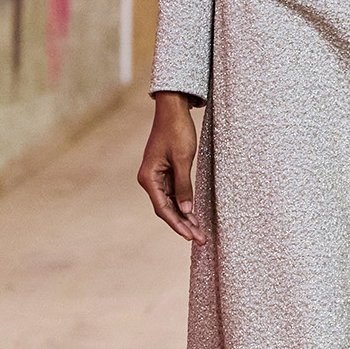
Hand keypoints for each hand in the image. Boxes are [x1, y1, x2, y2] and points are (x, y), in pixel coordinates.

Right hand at [137, 92, 205, 242]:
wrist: (173, 109)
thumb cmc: (177, 131)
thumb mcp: (183, 159)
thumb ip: (183, 186)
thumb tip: (185, 210)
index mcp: (149, 177)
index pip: (163, 208)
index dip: (177, 224)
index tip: (191, 236)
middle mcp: (149, 179)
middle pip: (166, 209)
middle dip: (183, 225)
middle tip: (200, 239)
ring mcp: (157, 177)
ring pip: (170, 204)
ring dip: (184, 217)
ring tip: (199, 232)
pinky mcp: (165, 173)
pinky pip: (173, 194)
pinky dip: (183, 205)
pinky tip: (194, 216)